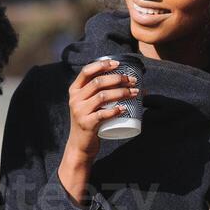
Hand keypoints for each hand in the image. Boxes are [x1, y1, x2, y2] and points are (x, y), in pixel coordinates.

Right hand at [60, 57, 138, 204]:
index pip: (87, 71)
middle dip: (118, 79)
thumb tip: (132, 84)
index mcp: (74, 90)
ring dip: (121, 93)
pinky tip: (125, 108)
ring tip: (135, 93)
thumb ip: (101, 93)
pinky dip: (115, 110)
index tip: (118, 64)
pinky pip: (102, 115)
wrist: (80, 145)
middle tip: (132, 81)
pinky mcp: (87, 124)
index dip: (102, 65)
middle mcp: (75, 99)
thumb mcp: (89, 105)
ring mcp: (80, 112)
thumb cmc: (90, 121)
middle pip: (98, 82)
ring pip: (102, 96)